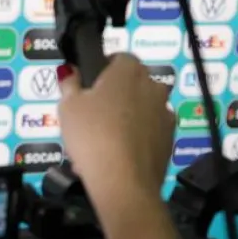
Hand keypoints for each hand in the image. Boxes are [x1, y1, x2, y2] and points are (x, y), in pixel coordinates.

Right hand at [57, 54, 174, 215]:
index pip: (118, 58)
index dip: (102, 71)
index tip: (87, 88)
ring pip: (142, 108)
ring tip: (104, 140)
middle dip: (116, 94)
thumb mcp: (67, 107)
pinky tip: (118, 155)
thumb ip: (69, 84)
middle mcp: (153, 85)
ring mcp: (165, 112)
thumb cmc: (91, 134)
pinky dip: (136, 137)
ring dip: (127, 116)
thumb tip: (69, 71)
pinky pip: (149, 131)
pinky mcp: (170, 138)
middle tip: (92, 115)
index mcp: (129, 70)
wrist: (123, 180)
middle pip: (132, 83)